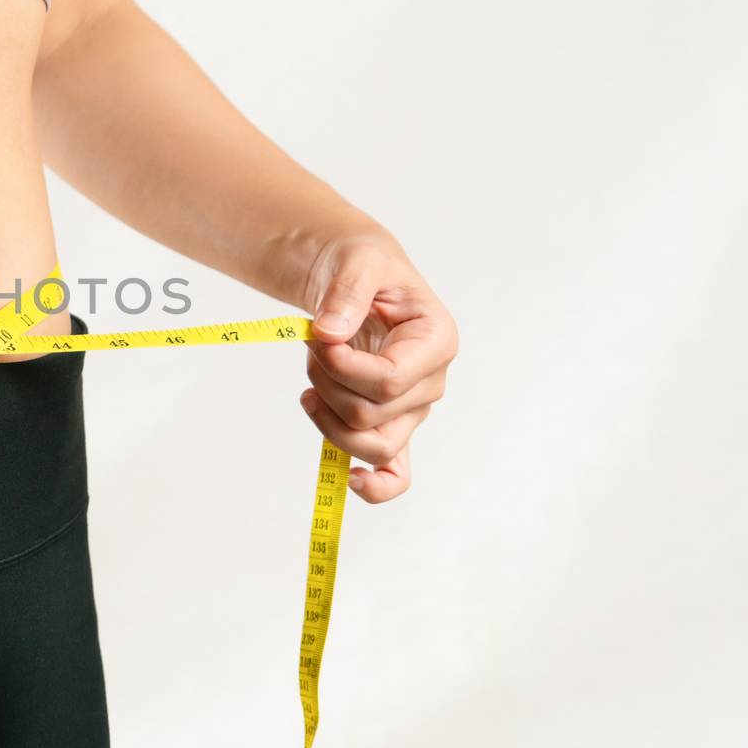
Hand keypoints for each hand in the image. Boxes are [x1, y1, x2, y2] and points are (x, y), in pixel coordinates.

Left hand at [296, 228, 457, 503]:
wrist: (353, 278)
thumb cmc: (362, 266)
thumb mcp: (356, 261)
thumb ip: (347, 292)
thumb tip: (329, 334)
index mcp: (436, 340)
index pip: (389, 380)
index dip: (342, 368)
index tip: (318, 337)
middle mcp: (430, 382)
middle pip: (372, 416)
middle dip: (326, 383)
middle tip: (313, 345)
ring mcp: (411, 410)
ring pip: (372, 446)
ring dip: (327, 416)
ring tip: (312, 379)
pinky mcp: (391, 425)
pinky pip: (396, 474)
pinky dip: (376, 486)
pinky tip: (351, 480)